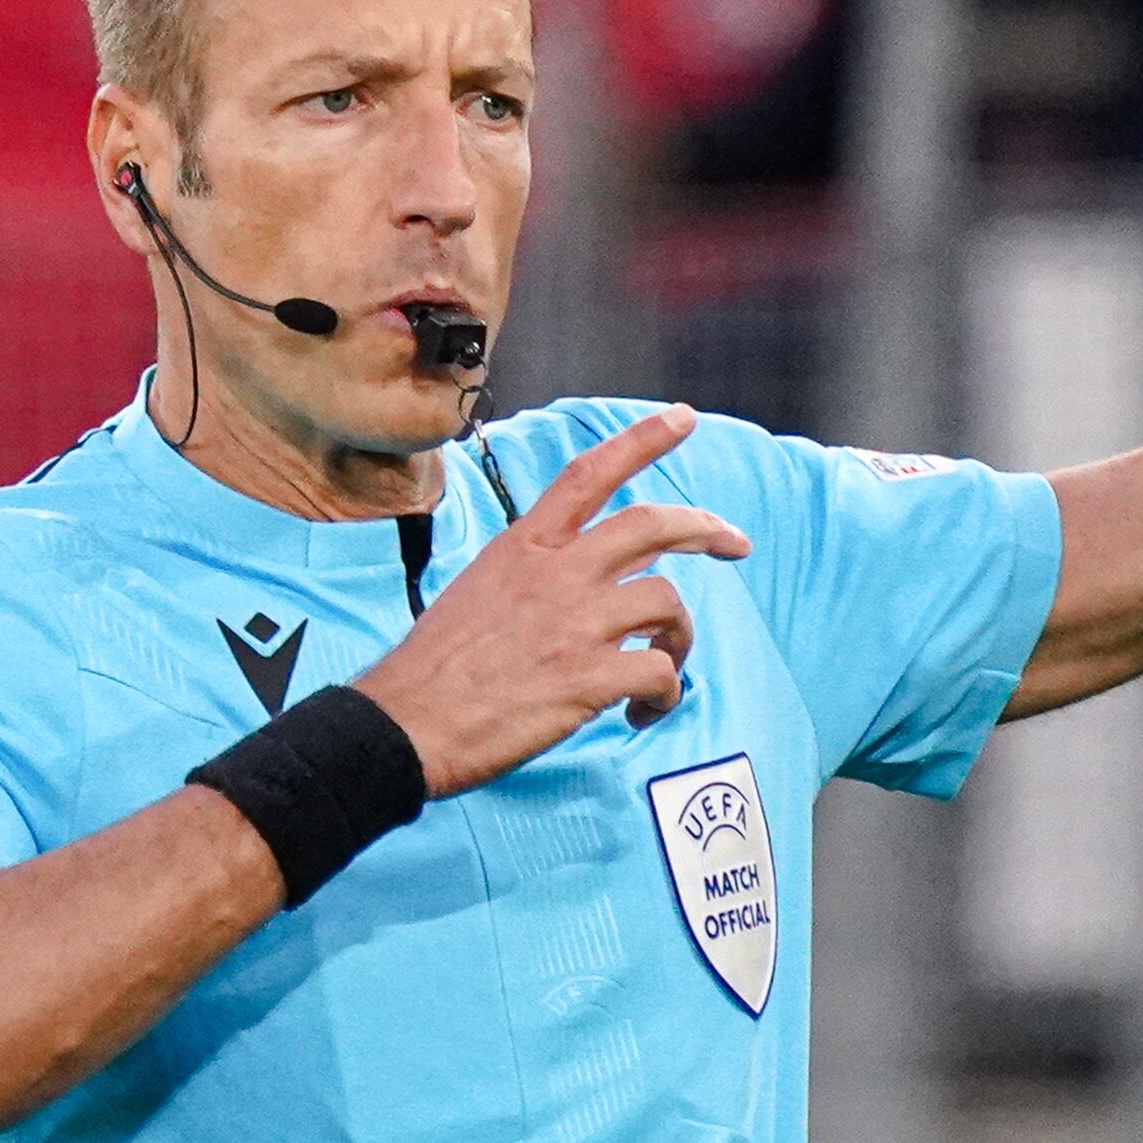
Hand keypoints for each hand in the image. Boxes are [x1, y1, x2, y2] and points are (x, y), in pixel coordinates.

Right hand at [353, 405, 748, 795]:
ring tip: (665, 664)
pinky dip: (666, 695)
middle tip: (734, 542)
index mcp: (525, 547)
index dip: (643, 440)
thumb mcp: (480, 591)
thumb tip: (590, 580)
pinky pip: (660, 673)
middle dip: (704, 529)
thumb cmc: (436, 667)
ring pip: (666, 602)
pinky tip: (645, 712)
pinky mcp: (590, 677)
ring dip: (680, 636)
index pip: (590, 473)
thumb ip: (539, 576)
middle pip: (652, 525)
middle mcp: (557, 573)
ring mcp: (577, 622)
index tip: (684, 419)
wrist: (407, 723)